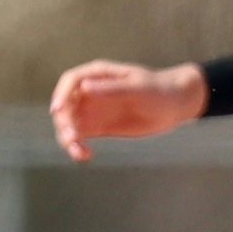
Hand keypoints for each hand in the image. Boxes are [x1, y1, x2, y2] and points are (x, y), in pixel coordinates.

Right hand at [50, 60, 210, 164]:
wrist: (175, 106)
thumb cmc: (158, 90)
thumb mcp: (136, 89)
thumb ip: (111, 89)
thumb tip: (84, 88)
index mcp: (98, 75)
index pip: (70, 81)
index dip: (60, 95)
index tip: (58, 111)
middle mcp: (91, 92)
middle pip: (65, 105)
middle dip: (64, 122)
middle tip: (72, 138)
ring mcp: (94, 110)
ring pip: (70, 124)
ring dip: (68, 139)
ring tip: (80, 153)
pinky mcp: (99, 128)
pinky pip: (80, 138)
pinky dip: (78, 147)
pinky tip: (86, 156)